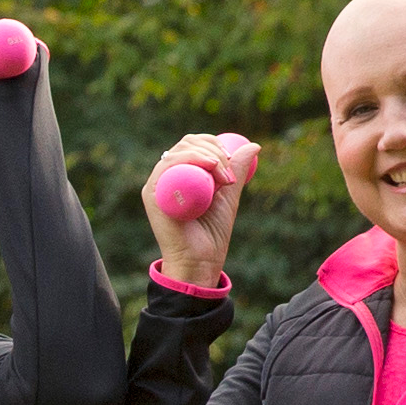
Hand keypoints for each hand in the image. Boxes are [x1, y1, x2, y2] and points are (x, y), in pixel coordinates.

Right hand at [145, 133, 255, 287]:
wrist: (201, 260)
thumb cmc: (212, 234)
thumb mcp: (229, 196)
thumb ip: (237, 171)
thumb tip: (253, 145)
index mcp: (180, 174)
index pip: (193, 144)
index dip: (213, 143)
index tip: (232, 159)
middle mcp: (166, 177)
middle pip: (186, 143)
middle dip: (213, 149)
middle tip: (230, 171)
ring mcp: (157, 184)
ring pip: (180, 151)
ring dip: (208, 156)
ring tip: (225, 178)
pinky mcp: (152, 194)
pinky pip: (169, 165)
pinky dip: (192, 159)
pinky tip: (210, 167)